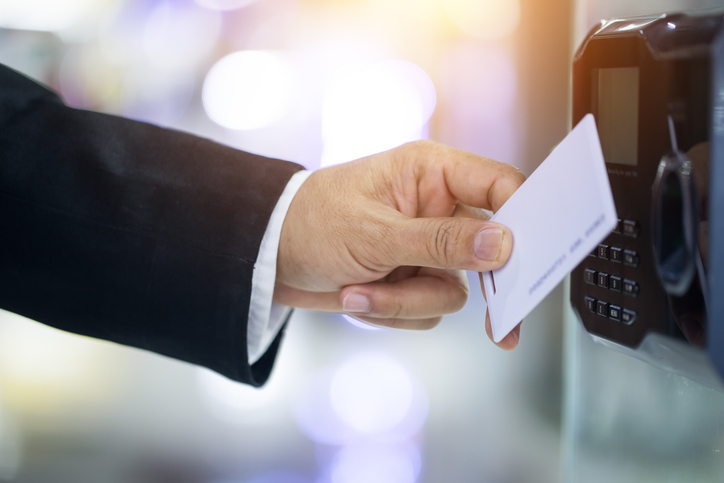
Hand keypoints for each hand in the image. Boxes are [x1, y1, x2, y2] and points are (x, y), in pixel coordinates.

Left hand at [274, 140, 524, 349]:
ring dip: (405, 302)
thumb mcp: (374, 233)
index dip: (524, 218)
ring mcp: (423, 248)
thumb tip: (503, 244)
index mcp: (430, 173)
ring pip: (453, 291)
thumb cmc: (310, 223)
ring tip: (358, 291)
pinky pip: (426, 311)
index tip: (530, 258)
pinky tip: (356, 296)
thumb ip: (440, 242)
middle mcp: (435, 208)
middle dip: (470, 286)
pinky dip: (392, 311)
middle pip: (487, 250)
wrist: (267, 258)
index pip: (499, 185)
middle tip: (503, 327)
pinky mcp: (409, 279)